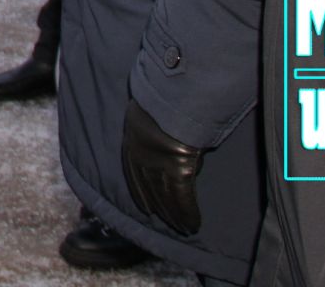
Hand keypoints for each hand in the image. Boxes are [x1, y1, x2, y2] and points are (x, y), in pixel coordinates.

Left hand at [121, 97, 205, 235]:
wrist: (171, 95)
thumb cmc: (162, 101)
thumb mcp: (146, 117)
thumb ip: (153, 136)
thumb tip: (166, 148)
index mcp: (131, 143)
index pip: (134, 175)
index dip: (141, 194)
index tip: (146, 208)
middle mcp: (141, 158)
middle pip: (151, 190)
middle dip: (161, 209)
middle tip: (171, 224)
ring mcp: (159, 165)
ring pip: (167, 198)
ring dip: (176, 216)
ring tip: (185, 228)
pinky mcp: (177, 170)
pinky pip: (183, 198)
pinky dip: (188, 213)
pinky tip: (193, 223)